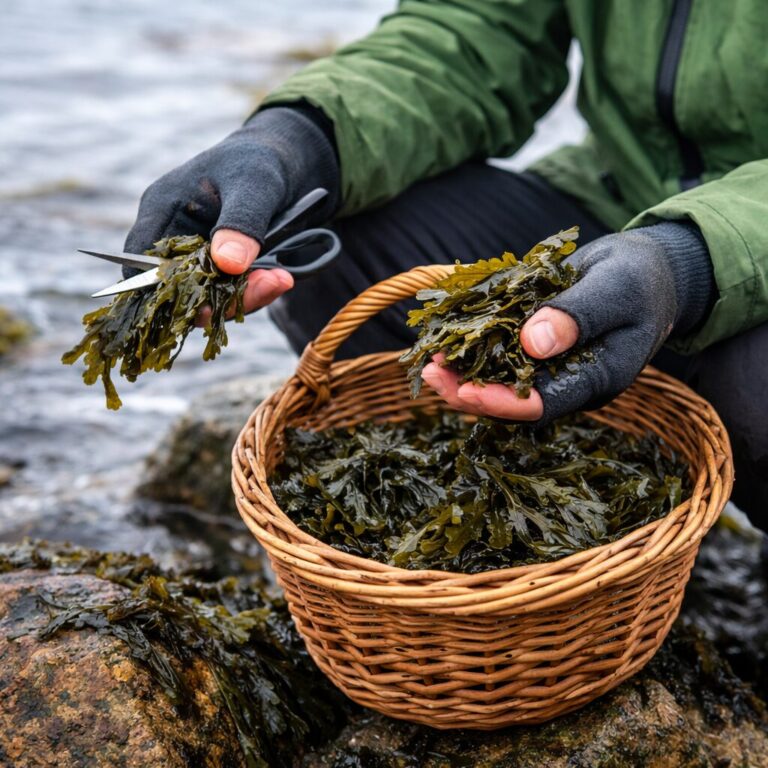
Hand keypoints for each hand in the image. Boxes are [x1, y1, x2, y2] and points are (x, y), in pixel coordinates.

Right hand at [123, 106, 338, 317]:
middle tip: (266, 286)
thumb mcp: (254, 185)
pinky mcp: (222, 268)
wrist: (285, 163)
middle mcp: (174, 237)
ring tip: (280, 279)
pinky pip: (229, 293)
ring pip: (206, 297)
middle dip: (218, 299)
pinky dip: (254, 292)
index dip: (155, 289)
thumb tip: (226, 264)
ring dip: (242, 298)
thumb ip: (240, 223)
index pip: (139, 259)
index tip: (199, 303)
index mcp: (163, 209)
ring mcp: (197, 256)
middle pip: (175, 289)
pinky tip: (281, 279)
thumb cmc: (258, 161)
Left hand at [421, 223, 714, 424]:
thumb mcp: (616, 289)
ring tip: (429, 360)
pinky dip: (472, 351)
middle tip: (431, 372)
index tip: (466, 392)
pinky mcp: (537, 351)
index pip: (544, 404)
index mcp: (596, 379)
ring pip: (502, 383)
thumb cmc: (639, 280)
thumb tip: (533, 343)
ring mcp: (552, 369)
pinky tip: (446, 340)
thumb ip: (579, 316)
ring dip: (463, 375)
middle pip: (513, 402)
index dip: (502, 403)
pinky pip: (501, 359)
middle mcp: (569, 382)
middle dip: (469, 393)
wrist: (647, 272)